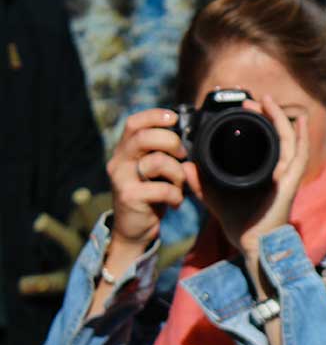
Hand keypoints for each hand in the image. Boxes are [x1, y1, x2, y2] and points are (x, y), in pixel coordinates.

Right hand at [105, 109, 187, 250]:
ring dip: (178, 174)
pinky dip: (176, 195)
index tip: (174, 117)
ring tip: (179, 186)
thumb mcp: (156, 172)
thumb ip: (165, 154)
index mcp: (126, 150)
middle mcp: (119, 160)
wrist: (133, 229)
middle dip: (172, 142)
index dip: (154, 116)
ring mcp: (121, 178)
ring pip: (158, 162)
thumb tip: (188, 140)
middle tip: (182, 157)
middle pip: (145, 137)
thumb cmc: (150, 196)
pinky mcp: (129, 196)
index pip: (134, 124)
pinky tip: (174, 202)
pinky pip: (162, 189)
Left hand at [184, 94, 309, 256]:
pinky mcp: (291, 182)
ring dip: (280, 118)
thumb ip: (201, 183)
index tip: (243, 107)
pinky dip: (302, 137)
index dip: (257, 121)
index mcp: (263, 173)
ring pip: (290, 139)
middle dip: (267, 114)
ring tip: (266, 101)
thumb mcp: (215, 198)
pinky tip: (301, 122)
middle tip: (251, 100)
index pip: (264, 140)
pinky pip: (300, 155)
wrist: (252, 245)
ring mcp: (287, 176)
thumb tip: (187, 166)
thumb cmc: (241, 225)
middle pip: (278, 135)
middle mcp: (278, 171)